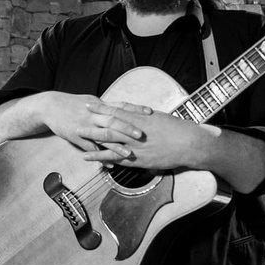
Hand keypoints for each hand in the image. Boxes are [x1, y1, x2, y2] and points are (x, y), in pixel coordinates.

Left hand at [78, 101, 208, 169]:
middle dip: (91, 122)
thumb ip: (139, 112)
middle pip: (107, 124)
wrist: (189, 144)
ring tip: (77, 135)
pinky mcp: (136, 160)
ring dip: (91, 138)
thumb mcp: (156, 116)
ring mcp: (134, 146)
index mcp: (139, 119)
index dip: (100, 108)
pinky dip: (100, 157)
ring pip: (108, 141)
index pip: (115, 111)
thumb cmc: (175, 129)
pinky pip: (115, 158)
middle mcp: (134, 131)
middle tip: (75, 118)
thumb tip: (125, 106)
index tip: (88, 104)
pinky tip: (89, 158)